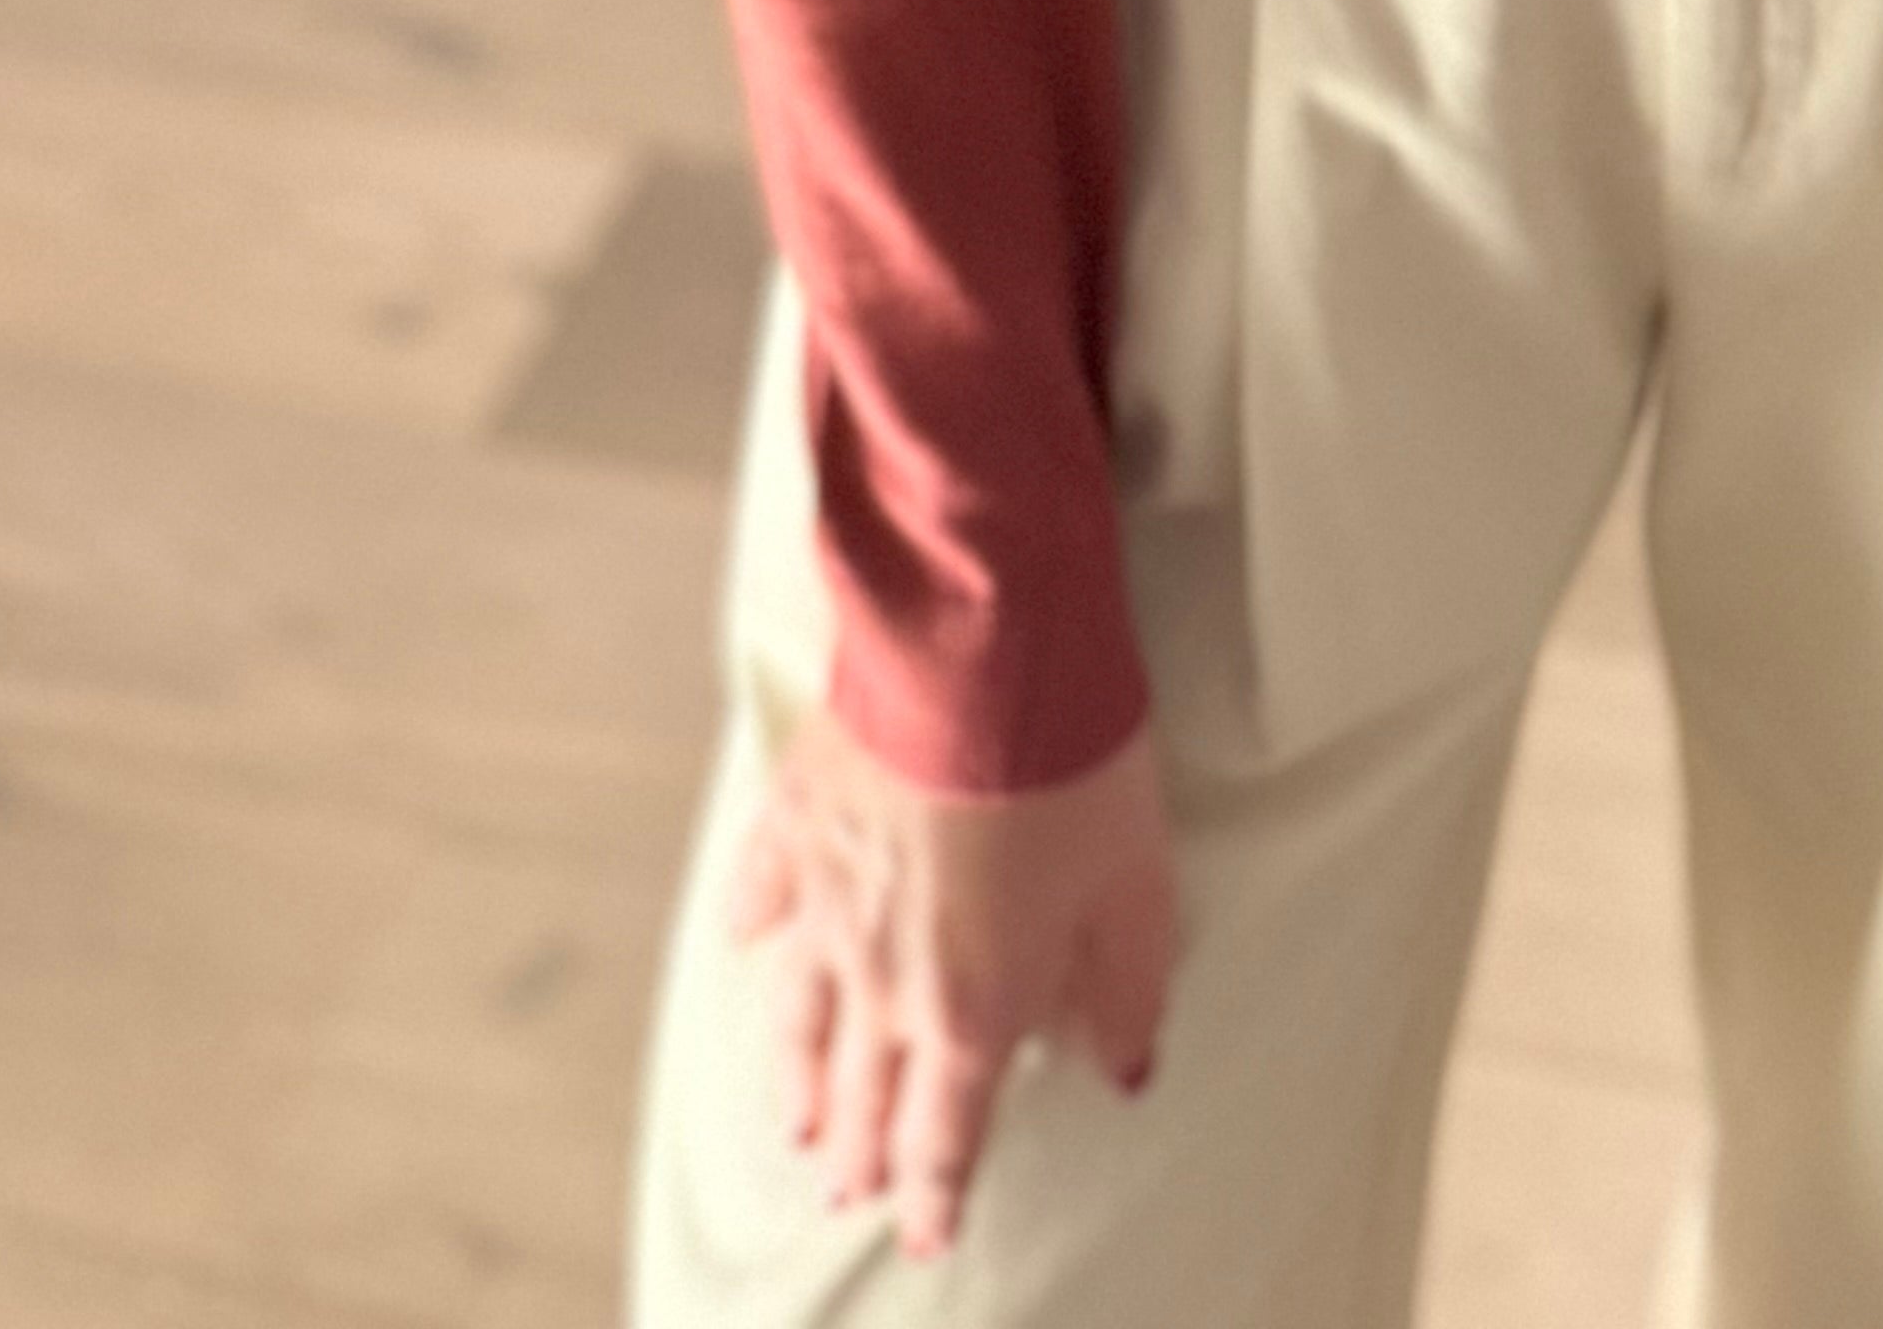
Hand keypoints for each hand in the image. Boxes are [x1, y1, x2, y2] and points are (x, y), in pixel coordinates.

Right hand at [723, 692, 1177, 1256]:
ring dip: (798, 1082)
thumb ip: (1125, 990)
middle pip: (864, 1094)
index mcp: (970, 1008)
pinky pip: (761, 896)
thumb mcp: (1136, 885)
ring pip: (798, 1021)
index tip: (927, 1236)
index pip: (944, 1136)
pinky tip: (746, 945)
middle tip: (849, 1196)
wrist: (975, 646)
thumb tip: (1124, 1068)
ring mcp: (826, 903)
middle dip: (861, 1155)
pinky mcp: (794, 821)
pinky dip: (752, 930)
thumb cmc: (1072, 762)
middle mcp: (882, 977)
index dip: (936, 1194)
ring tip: (795, 1122)